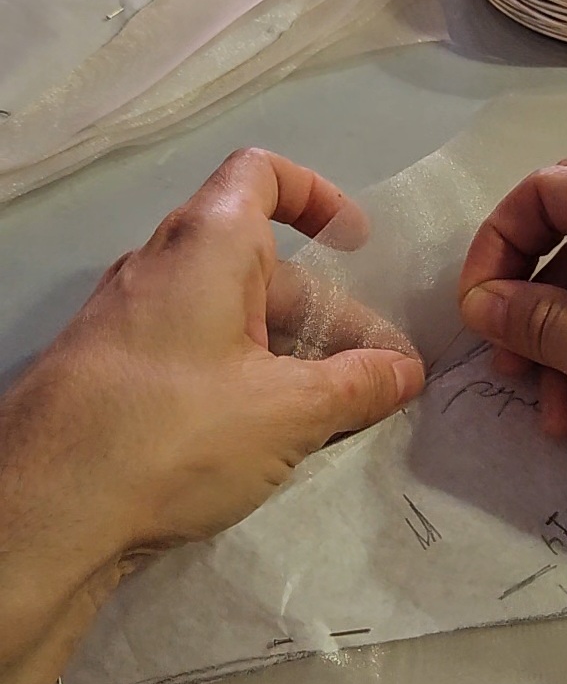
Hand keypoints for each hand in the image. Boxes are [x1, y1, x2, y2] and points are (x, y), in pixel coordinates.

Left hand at [0, 149, 424, 600]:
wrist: (42, 508)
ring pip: (225, 313)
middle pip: (259, 263)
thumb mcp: (288, 413)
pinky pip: (190, 349)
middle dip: (324, 314)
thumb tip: (406, 372)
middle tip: (372, 375)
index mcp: (207, 243)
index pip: (263, 174)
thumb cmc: (175, 433)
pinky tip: (263, 438)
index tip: (356, 245)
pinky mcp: (107, 368)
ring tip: (331, 415)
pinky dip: (237, 374)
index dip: (318, 196)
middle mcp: (161, 264)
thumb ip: (356, 386)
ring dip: (283, 352)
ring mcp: (127, 317)